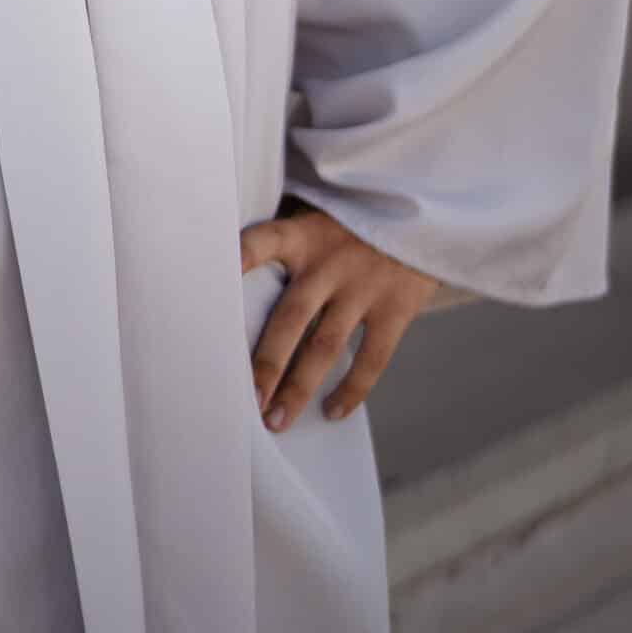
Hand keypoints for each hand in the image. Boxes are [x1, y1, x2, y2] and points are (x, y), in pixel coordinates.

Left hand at [240, 200, 440, 430]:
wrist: (422, 213)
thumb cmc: (353, 223)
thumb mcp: (318, 216)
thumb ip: (286, 246)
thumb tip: (235, 285)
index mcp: (304, 234)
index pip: (262, 242)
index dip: (236, 261)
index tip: (209, 285)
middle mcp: (330, 261)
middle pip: (290, 317)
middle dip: (266, 363)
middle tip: (247, 400)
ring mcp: (364, 285)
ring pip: (325, 345)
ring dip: (299, 386)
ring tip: (277, 419)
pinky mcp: (396, 305)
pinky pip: (372, 357)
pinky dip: (352, 389)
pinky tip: (332, 411)